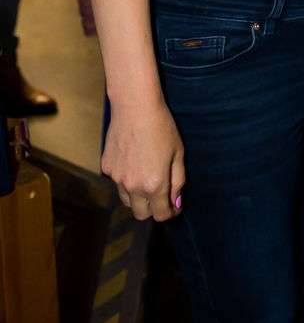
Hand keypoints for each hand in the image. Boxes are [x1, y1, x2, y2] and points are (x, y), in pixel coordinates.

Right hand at [101, 101, 185, 221]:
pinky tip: (133, 160)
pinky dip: (126, 179)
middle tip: (161, 194)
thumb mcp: (178, 153)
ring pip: (127, 200)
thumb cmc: (162, 127)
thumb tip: (176, 202)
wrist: (135, 107)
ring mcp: (117, 178)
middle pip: (140, 214)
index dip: (170, 212)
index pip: (160, 215)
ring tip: (147, 175)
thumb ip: (178, 181)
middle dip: (152, 209)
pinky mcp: (106, 168)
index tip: (174, 205)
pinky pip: (117, 182)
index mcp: (154, 185)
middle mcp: (133, 186)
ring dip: (138, 196)